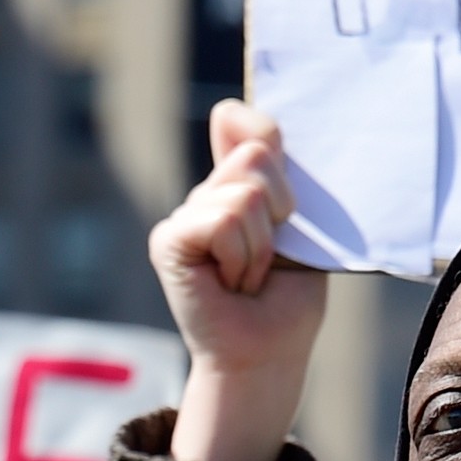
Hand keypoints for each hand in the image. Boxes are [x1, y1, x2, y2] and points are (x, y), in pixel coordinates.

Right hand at [153, 101, 331, 460]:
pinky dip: (239, 257)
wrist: (268, 353)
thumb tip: (224, 107)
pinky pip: (220, 222)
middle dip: (278, 214)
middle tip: (266, 260)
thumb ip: (267, 161)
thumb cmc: (285, 297)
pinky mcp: (168, 241)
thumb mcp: (292, 220)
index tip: (285, 218)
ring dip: (260, 247)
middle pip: (255, 158)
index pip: (253, 131)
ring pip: (243, 195)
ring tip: (249, 278)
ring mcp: (182, 218)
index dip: (278, 165)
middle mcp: (203, 196)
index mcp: (232, 185)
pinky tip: (229, 283)